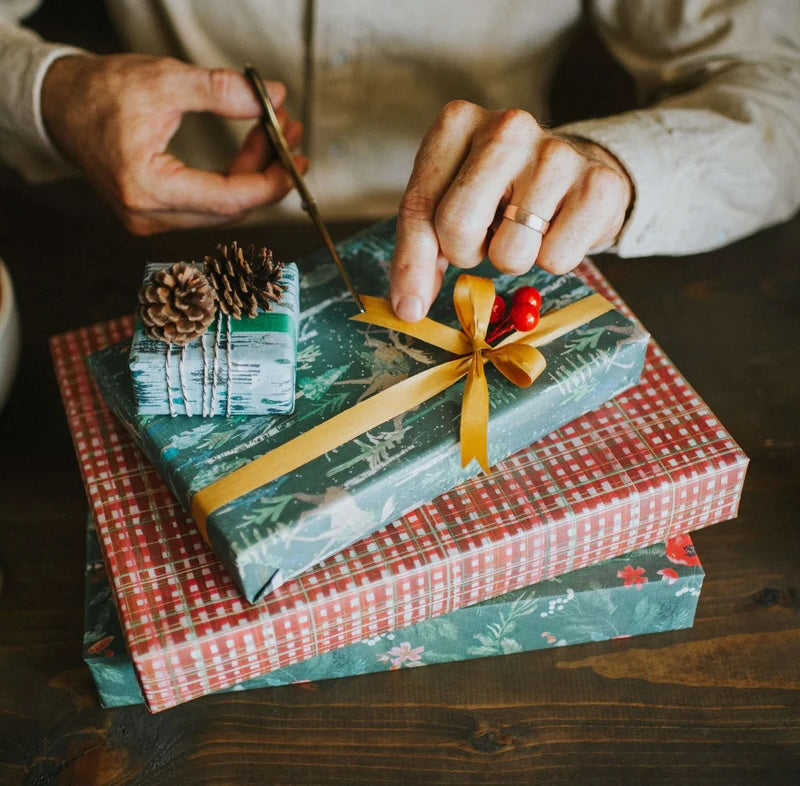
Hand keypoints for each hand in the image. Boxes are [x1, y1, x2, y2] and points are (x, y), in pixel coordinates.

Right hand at [41, 54, 305, 234]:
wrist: (61, 106)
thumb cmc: (101, 93)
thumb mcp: (164, 81)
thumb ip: (222, 91)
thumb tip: (272, 98)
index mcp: (147, 188)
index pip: (227, 200)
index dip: (269, 184)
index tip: (297, 163)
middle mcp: (149, 215)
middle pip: (229, 208)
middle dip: (266, 174)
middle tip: (289, 135)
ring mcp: (151, 219)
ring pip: (222, 208)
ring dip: (252, 175)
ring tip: (272, 134)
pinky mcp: (155, 214)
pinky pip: (207, 205)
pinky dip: (232, 180)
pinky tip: (249, 153)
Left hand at [390, 101, 632, 320]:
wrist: (577, 172)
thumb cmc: (502, 191)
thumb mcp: (450, 202)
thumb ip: (422, 248)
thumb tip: (410, 307)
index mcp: (457, 123)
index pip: (419, 206)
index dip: (411, 264)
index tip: (409, 308)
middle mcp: (508, 126)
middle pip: (456, 226)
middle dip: (466, 253)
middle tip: (485, 237)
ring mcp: (557, 153)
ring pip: (509, 252)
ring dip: (511, 258)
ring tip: (524, 227)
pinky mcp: (599, 185)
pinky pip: (556, 260)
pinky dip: (552, 259)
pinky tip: (557, 227)